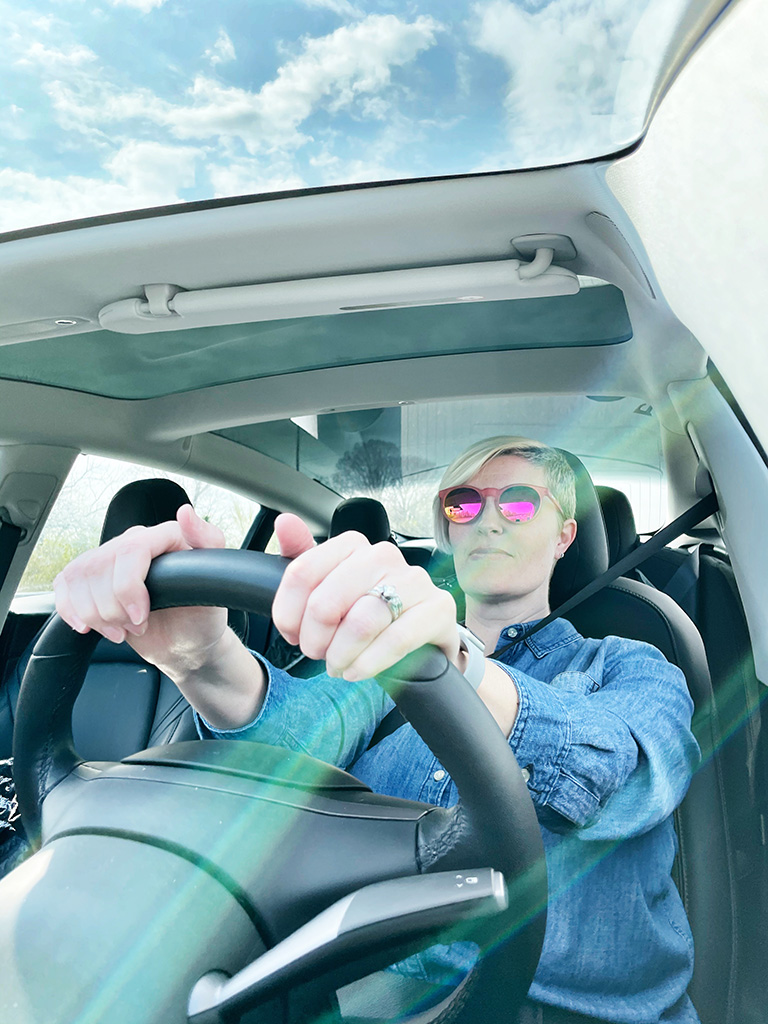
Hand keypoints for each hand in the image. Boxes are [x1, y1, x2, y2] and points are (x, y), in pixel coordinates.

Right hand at [54, 505, 228, 675]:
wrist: (186, 642)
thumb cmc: (203, 613)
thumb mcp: (217, 582)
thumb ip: (209, 542)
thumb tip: (185, 512)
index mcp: (164, 536)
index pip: (130, 550)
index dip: (128, 588)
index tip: (141, 617)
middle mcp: (134, 542)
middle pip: (99, 568)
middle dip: (114, 609)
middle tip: (138, 626)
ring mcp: (111, 560)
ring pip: (79, 578)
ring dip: (96, 615)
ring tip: (122, 629)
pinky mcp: (92, 579)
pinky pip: (65, 584)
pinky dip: (71, 609)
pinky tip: (88, 626)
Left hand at [271, 526, 459, 680]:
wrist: (418, 634)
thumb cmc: (366, 608)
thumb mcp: (327, 587)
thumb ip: (301, 561)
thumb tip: (284, 523)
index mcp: (352, 545)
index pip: (302, 574)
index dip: (288, 614)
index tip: (292, 633)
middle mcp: (383, 556)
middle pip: (326, 602)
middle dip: (315, 639)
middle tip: (318, 654)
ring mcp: (414, 580)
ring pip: (361, 623)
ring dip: (340, 655)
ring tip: (338, 666)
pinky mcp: (437, 609)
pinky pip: (396, 639)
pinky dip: (369, 663)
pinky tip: (358, 670)